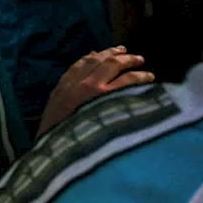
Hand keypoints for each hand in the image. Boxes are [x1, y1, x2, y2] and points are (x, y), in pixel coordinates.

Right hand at [37, 46, 153, 135]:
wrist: (59, 150)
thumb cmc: (55, 134)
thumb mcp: (53, 109)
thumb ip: (66, 92)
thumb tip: (81, 79)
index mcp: (65, 86)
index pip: (83, 62)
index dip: (99, 55)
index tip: (110, 52)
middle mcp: (80, 84)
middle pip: (101, 61)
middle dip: (118, 54)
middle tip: (131, 55)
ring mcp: (96, 90)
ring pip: (116, 67)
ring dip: (131, 62)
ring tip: (142, 63)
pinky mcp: (110, 100)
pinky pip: (128, 82)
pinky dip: (139, 77)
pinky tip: (149, 79)